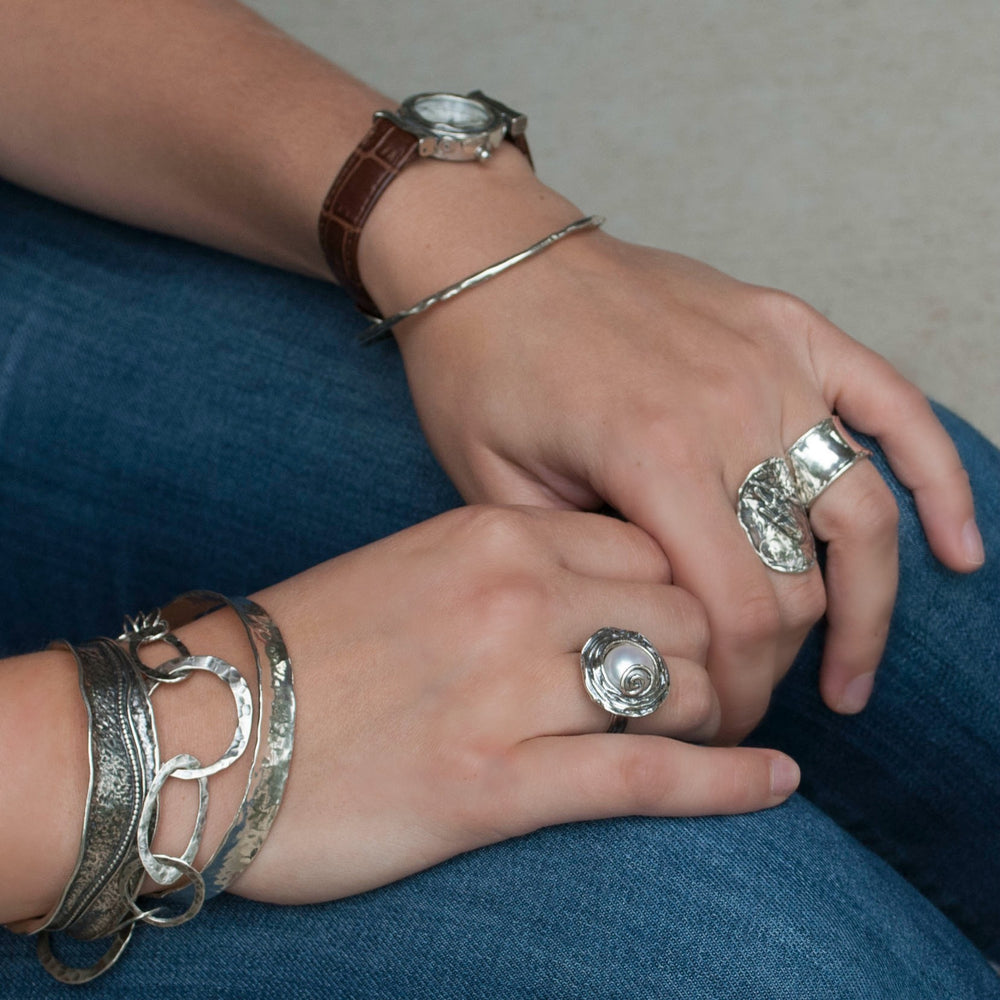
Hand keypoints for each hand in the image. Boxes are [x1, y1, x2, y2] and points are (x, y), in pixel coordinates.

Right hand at [172, 507, 797, 904]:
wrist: (197, 734)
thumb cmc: (305, 649)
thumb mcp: (417, 565)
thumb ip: (514, 564)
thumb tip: (607, 588)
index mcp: (493, 532)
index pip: (652, 545)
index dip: (696, 586)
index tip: (705, 619)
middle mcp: (514, 595)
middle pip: (682, 610)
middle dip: (719, 650)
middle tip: (727, 685)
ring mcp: (509, 687)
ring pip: (678, 686)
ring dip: (719, 713)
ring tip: (728, 733)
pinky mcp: (496, 782)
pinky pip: (649, 776)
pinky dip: (729, 782)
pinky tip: (775, 782)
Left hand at [359, 155, 981, 741]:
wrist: (489, 256)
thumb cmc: (478, 368)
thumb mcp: (494, 488)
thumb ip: (585, 566)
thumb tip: (655, 632)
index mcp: (651, 455)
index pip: (735, 612)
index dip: (737, 692)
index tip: (717, 727)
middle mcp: (730, 409)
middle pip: (798, 577)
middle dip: (781, 665)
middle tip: (756, 704)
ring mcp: (770, 362)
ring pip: (861, 512)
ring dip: (869, 606)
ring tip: (851, 674)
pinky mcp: (788, 327)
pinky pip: (892, 406)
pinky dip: (937, 479)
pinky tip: (957, 549)